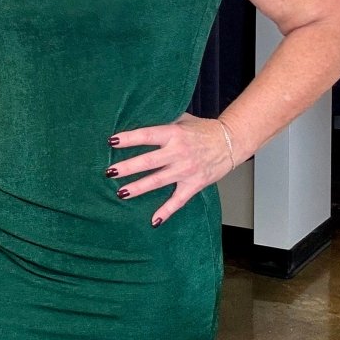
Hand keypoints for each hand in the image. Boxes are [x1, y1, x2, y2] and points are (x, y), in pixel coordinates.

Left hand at [106, 111, 232, 225]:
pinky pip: (178, 200)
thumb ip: (163, 122)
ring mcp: (186, 170)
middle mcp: (179, 152)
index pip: (147, 135)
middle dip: (128, 167)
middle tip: (110, 171)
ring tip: (121, 193)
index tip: (112, 142)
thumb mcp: (182, 119)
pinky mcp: (194, 184)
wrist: (230, 142)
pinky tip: (154, 220)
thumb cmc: (203, 129)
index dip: (129, 139)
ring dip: (138, 188)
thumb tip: (139, 120)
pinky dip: (166, 211)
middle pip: (149, 161)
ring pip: (158, 181)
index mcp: (174, 133)